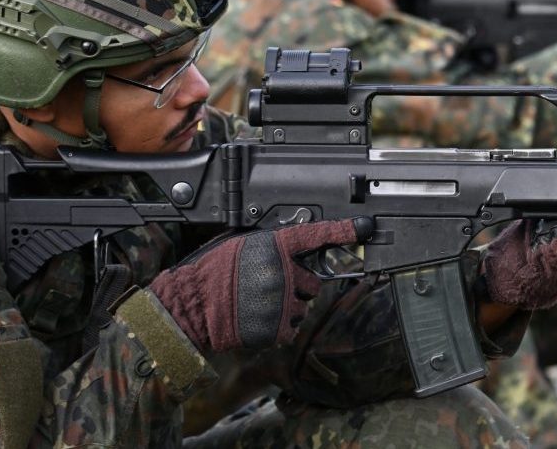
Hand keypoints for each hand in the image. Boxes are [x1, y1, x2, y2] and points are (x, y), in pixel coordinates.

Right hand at [150, 217, 373, 352]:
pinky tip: (257, 319)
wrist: (191, 307)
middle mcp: (283, 273)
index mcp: (274, 248)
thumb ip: (273, 246)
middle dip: (299, 286)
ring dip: (288, 308)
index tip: (365, 227)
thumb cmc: (212, 273)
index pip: (315, 236)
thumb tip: (294, 247)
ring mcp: (281, 302)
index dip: (343, 231)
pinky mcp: (276, 328)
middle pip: (313, 282)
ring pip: (303, 307)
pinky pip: (291, 328)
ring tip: (258, 304)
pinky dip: (278, 328)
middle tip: (270, 287)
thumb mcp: (242, 245)